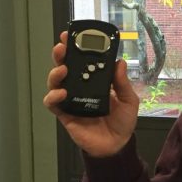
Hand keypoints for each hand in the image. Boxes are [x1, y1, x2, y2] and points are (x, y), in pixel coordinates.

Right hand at [43, 31, 139, 157]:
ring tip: (63, 69)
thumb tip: (120, 62)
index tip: (73, 35)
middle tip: (62, 47)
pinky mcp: (65, 114)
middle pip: (65, 66)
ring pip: (55, 82)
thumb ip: (122, 83)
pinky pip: (52, 103)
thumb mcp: (129, 100)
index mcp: (95, 81)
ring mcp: (71, 100)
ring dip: (55, 73)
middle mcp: (80, 87)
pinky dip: (53, 96)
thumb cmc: (122, 122)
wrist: (116, 146)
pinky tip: (62, 94)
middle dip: (61, 54)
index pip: (83, 60)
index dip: (76, 47)